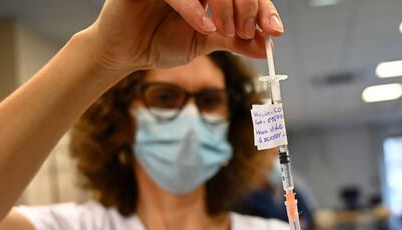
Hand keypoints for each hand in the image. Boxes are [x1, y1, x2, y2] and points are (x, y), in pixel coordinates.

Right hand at [83, 0, 282, 71]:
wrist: (127, 53)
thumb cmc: (161, 43)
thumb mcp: (204, 43)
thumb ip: (234, 42)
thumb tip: (268, 48)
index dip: (262, 8)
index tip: (274, 31)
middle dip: (248, 5)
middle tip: (247, 31)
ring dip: (226, 5)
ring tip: (228, 31)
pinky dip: (194, 8)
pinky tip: (204, 26)